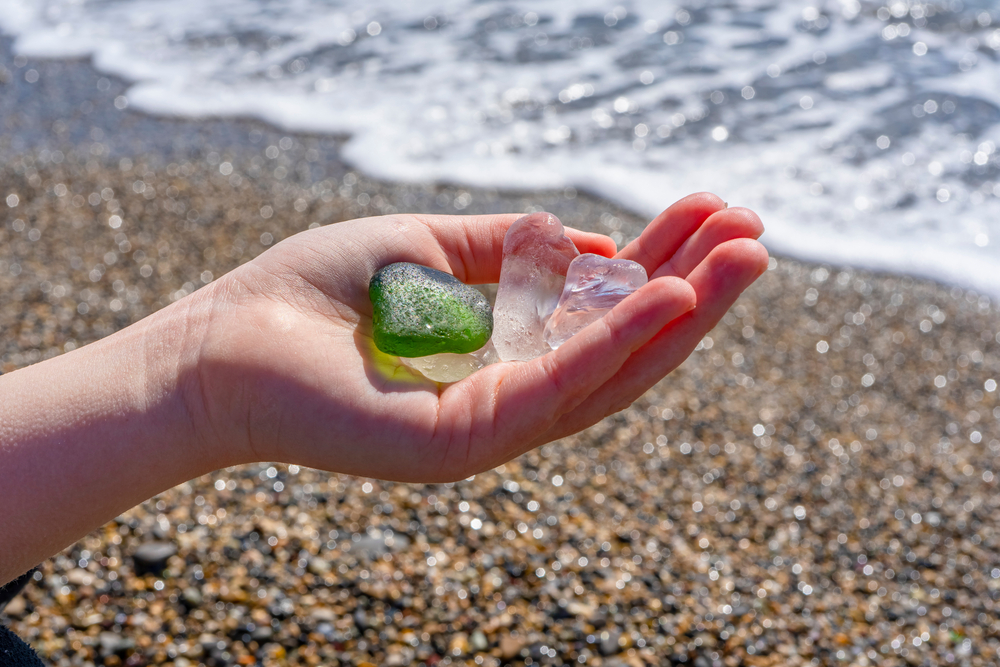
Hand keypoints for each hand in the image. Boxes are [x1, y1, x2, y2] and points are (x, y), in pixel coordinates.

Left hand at [194, 193, 766, 481]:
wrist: (222, 343)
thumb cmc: (313, 295)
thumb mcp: (426, 248)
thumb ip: (506, 248)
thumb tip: (590, 244)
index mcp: (501, 353)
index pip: (601, 314)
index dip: (662, 264)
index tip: (712, 214)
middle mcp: (510, 396)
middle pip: (623, 347)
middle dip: (694, 292)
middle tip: (758, 237)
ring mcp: (493, 426)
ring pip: (609, 374)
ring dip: (679, 318)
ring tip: (742, 261)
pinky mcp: (466, 443)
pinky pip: (555, 389)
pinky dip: (615, 344)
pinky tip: (670, 300)